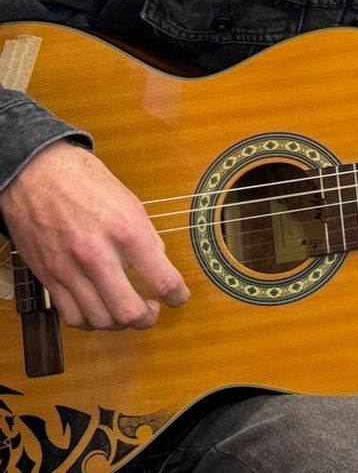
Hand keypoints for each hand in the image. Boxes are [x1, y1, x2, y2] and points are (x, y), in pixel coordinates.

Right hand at [0, 141, 188, 330]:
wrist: (36, 175)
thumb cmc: (86, 182)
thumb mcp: (130, 202)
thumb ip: (146, 237)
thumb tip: (158, 265)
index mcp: (126, 231)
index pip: (162, 279)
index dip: (178, 296)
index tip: (179, 297)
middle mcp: (97, 255)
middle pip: (129, 311)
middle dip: (148, 318)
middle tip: (154, 311)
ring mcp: (69, 269)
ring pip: (100, 320)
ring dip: (120, 324)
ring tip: (129, 311)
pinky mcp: (48, 278)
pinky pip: (72, 316)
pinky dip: (91, 322)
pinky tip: (101, 311)